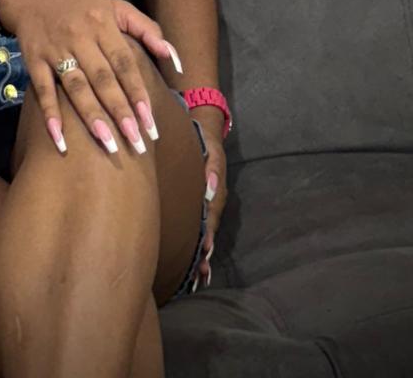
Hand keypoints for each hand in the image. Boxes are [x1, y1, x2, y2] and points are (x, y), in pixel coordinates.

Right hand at [0, 0, 182, 156]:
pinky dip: (50, 113)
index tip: (150, 121)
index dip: (137, 92)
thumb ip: (147, 29)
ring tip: (107, 144)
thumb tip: (174, 58)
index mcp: (103, 25)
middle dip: (119, 111)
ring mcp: (55, 49)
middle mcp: (80, 37)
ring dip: (91, 116)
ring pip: (75, 86)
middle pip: (102, 79)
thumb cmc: (81, 4)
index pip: (124, 63)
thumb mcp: (116, 7)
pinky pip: (42, 89)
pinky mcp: (33, 59)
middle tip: (135, 141)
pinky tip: (59, 138)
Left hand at [190, 118, 226, 288]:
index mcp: (216, 193)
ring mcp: (208, 205)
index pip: (211, 218)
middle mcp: (213, 203)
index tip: (205, 251)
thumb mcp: (212, 152)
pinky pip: (201, 227)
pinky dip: (200, 243)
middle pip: (209, 231)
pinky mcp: (201, 205)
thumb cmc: (206, 145)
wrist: (206, 136)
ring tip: (199, 276)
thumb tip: (211, 187)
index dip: (208, 235)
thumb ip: (212, 168)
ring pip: (205, 233)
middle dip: (205, 252)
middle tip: (200, 275)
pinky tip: (196, 261)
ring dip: (203, 253)